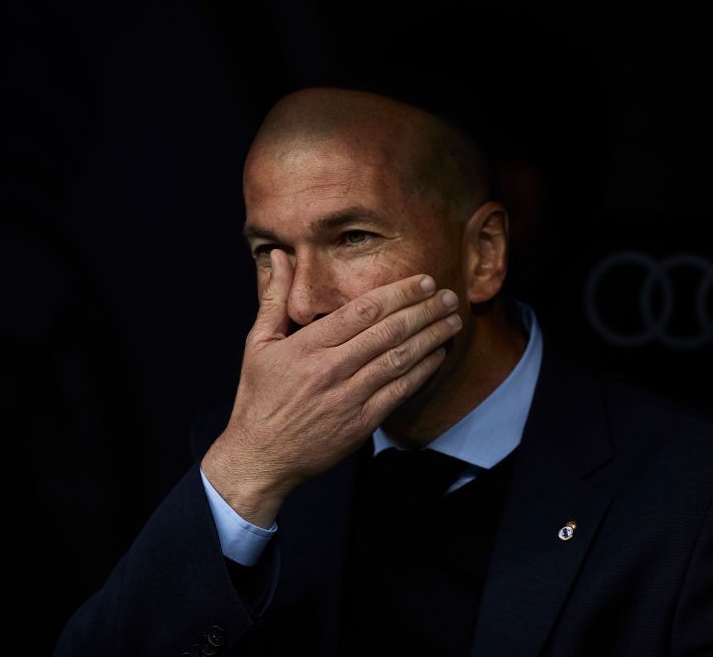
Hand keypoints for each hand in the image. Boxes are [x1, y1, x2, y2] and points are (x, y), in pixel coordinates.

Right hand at [201, 249, 461, 526]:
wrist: (261, 457)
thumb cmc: (259, 397)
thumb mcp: (258, 343)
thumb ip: (273, 297)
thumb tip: (278, 255)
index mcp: (308, 345)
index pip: (362, 310)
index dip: (398, 293)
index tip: (422, 281)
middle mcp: (332, 369)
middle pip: (389, 331)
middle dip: (424, 310)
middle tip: (448, 296)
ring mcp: (349, 397)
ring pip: (400, 359)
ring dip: (431, 337)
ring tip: (453, 320)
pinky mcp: (362, 423)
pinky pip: (400, 391)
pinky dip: (423, 371)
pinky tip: (437, 354)